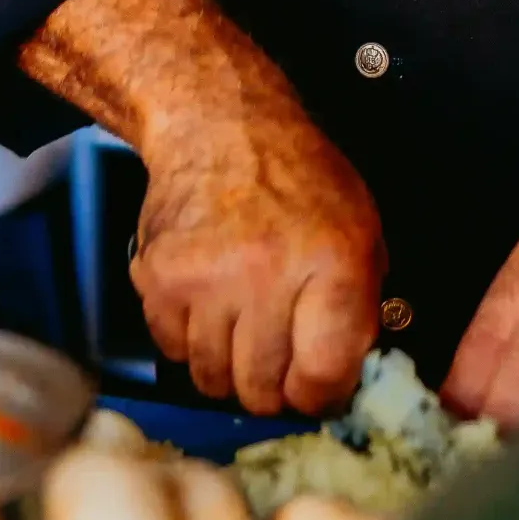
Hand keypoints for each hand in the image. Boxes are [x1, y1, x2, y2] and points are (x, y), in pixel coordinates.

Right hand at [132, 105, 383, 416]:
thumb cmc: (297, 177)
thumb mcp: (361, 229)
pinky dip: (189, 340)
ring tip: (241, 324)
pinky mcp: (158, 279)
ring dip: (228, 367)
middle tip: (276, 358)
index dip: (322, 394)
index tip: (316, 387)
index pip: (324, 373)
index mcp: (332, 261)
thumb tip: (348, 379)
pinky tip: (208, 303)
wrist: (220, 125)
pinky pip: (172, 351)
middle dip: (273, 388)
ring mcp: (205, 278)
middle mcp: (266, 273)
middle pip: (263, 390)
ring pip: (213, 379)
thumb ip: (361, 306)